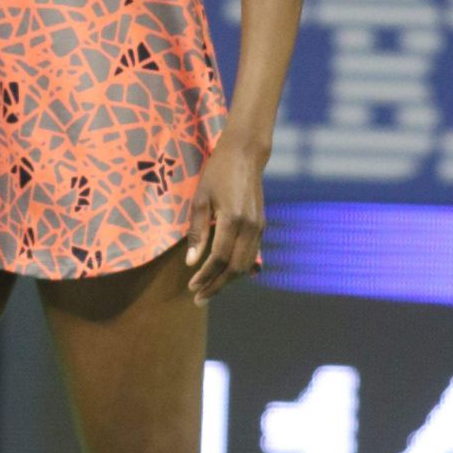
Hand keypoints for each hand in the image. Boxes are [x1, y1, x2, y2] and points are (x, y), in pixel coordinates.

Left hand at [184, 132, 265, 304]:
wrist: (245, 155)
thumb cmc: (217, 173)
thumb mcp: (200, 199)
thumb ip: (197, 232)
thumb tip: (191, 262)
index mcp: (232, 219)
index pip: (218, 258)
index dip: (205, 275)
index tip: (191, 286)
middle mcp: (250, 227)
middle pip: (235, 268)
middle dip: (217, 286)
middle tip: (199, 298)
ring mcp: (259, 227)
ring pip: (246, 264)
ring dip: (229, 280)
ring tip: (210, 289)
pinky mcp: (261, 225)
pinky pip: (252, 254)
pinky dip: (239, 268)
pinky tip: (225, 274)